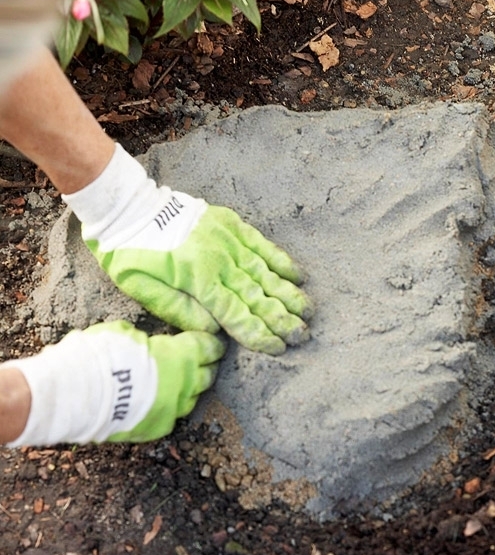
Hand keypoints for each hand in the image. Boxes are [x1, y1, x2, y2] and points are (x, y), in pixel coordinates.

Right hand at [6, 320, 224, 445]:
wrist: (79, 394)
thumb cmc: (101, 355)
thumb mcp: (126, 333)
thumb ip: (147, 342)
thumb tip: (147, 345)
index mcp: (181, 356)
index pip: (208, 348)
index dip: (210, 344)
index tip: (211, 342)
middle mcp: (184, 385)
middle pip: (206, 375)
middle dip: (205, 367)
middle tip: (202, 362)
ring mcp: (172, 410)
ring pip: (191, 399)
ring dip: (188, 390)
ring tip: (181, 384)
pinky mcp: (157, 430)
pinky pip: (170, 418)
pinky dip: (167, 409)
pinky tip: (159, 403)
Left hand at [65, 146, 312, 354]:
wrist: (127, 206)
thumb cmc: (130, 253)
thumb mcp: (143, 290)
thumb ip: (181, 311)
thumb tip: (215, 330)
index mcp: (198, 280)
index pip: (236, 314)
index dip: (259, 333)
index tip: (278, 348)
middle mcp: (220, 260)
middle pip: (257, 295)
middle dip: (282, 318)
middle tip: (303, 336)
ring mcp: (228, 240)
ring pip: (266, 272)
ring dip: (288, 294)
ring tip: (308, 312)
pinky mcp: (231, 224)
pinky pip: (262, 245)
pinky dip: (281, 261)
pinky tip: (297, 275)